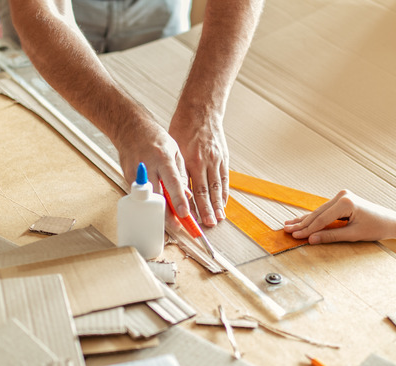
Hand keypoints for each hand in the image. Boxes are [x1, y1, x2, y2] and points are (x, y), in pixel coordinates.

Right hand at [118, 125, 190, 219]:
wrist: (129, 128)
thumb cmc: (154, 138)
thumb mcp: (175, 150)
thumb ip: (181, 173)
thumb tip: (187, 194)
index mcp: (162, 158)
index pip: (172, 182)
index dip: (178, 200)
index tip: (184, 213)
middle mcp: (147, 167)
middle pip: (157, 196)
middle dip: (166, 214)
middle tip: (177, 226)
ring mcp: (135, 174)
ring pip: (146, 199)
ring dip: (158, 212)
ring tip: (170, 221)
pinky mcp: (128, 178)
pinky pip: (140, 195)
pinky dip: (150, 202)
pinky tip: (158, 207)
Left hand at [169, 107, 228, 226]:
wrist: (201, 110)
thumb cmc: (183, 127)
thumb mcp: (173, 147)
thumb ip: (174, 168)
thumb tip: (171, 188)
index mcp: (188, 159)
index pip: (188, 188)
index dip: (188, 204)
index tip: (187, 217)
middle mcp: (203, 161)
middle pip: (204, 191)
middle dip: (205, 210)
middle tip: (206, 225)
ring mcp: (215, 160)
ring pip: (216, 187)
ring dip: (217, 205)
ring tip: (217, 219)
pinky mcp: (223, 158)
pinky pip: (224, 179)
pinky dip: (224, 193)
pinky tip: (222, 203)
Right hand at [283, 190, 395, 243]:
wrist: (390, 222)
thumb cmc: (376, 227)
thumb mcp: (353, 235)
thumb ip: (330, 236)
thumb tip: (311, 239)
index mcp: (346, 202)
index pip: (322, 219)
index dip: (307, 230)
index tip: (295, 236)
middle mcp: (342, 196)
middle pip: (317, 214)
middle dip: (302, 224)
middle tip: (287, 231)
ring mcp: (342, 196)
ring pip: (319, 211)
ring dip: (304, 220)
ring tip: (288, 225)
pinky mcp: (342, 200)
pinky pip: (324, 211)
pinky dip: (314, 217)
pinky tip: (301, 220)